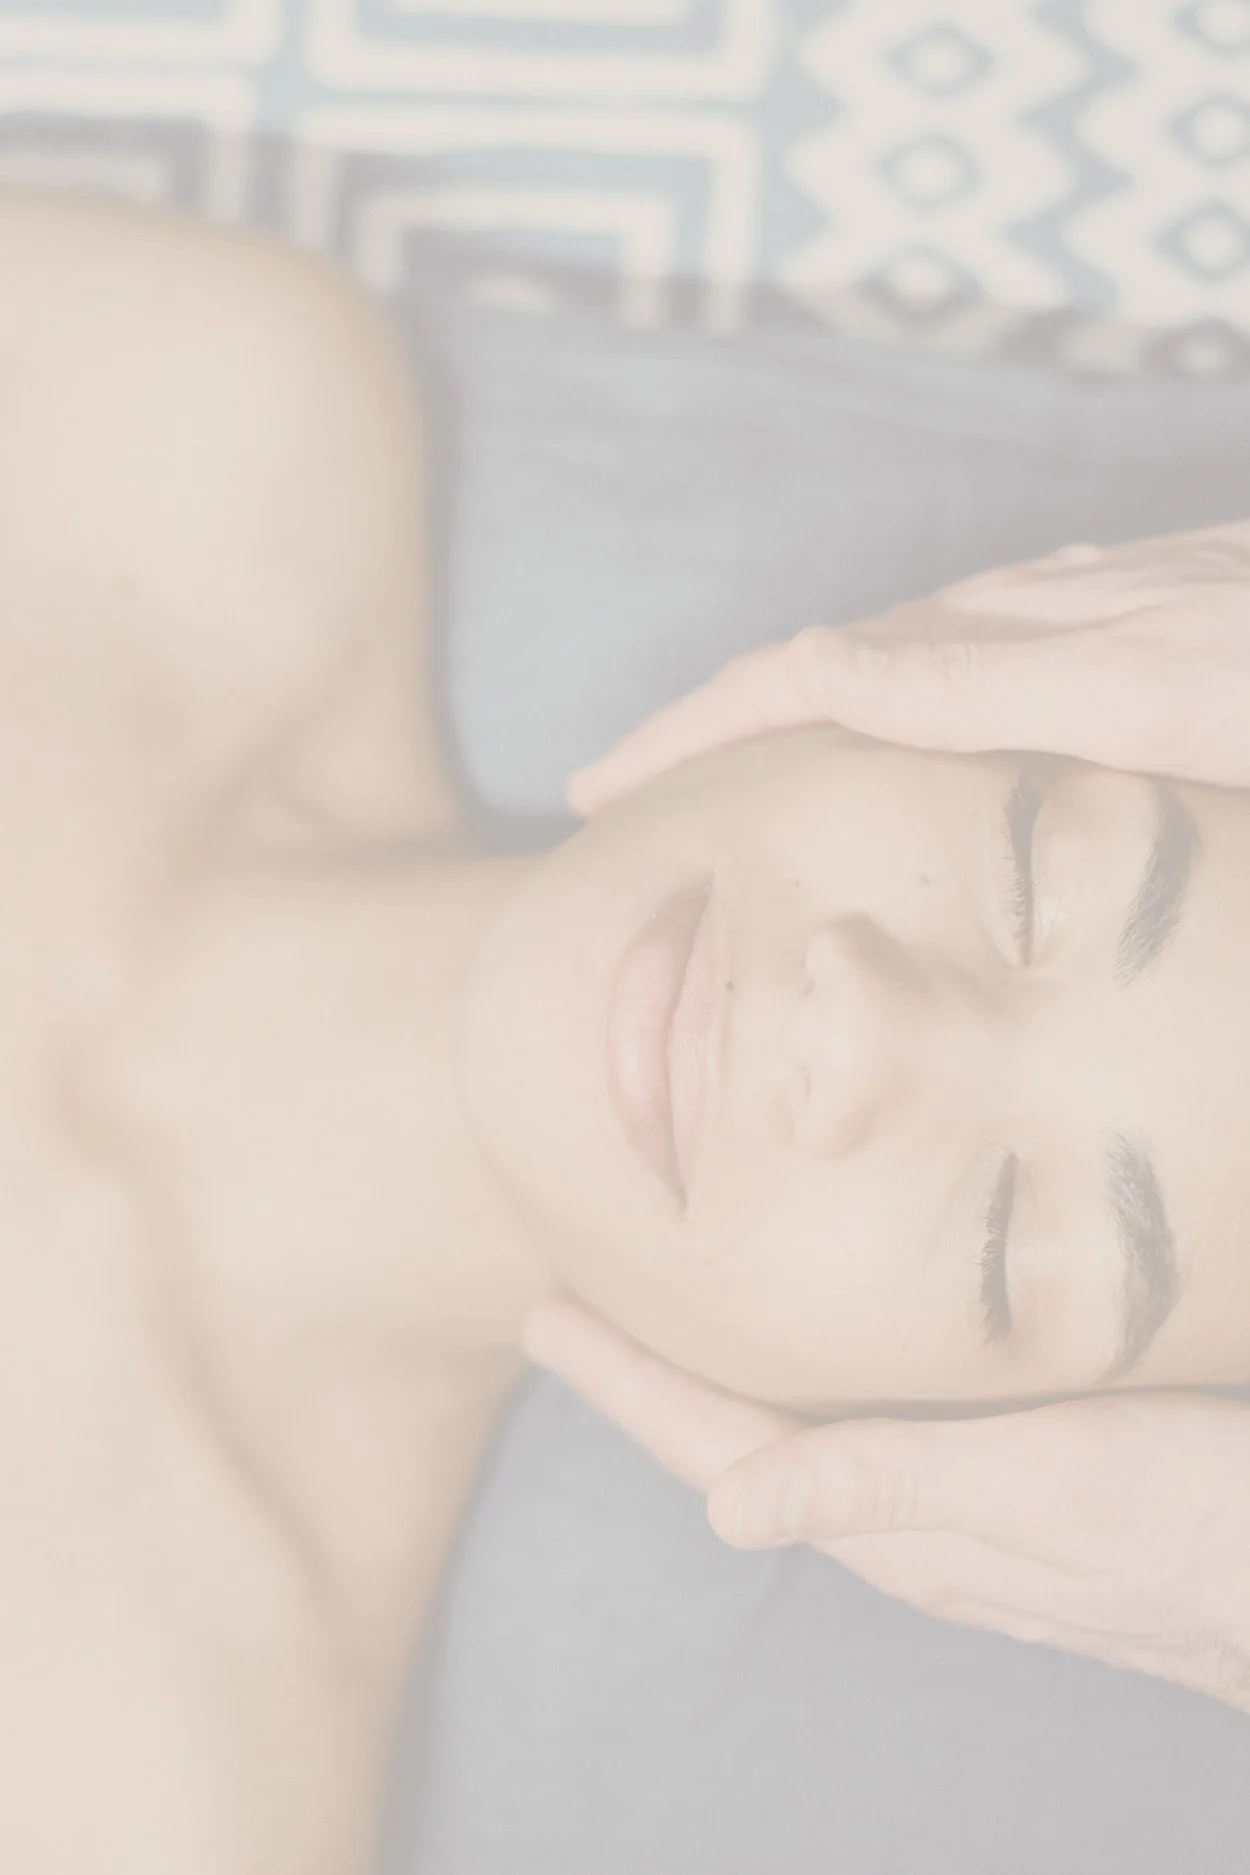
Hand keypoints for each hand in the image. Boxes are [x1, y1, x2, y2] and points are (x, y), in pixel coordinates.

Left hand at [524, 1298, 1249, 1716]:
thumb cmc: (1190, 1526)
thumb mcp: (1041, 1487)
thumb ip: (891, 1486)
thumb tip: (724, 1512)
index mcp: (891, 1521)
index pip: (716, 1444)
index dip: (625, 1382)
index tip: (544, 1316)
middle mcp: (901, 1518)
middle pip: (734, 1438)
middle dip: (647, 1375)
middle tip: (573, 1302)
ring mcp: (951, 1505)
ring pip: (794, 1431)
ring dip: (715, 1376)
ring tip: (659, 1318)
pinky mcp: (1002, 1481)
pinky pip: (861, 1427)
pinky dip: (804, 1377)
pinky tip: (816, 1350)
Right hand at [567, 523, 1249, 810]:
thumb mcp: (1129, 692)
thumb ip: (971, 680)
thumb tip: (807, 668)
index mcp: (1001, 644)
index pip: (801, 679)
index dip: (690, 732)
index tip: (599, 791)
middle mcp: (1019, 622)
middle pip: (824, 666)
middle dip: (709, 724)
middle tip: (620, 789)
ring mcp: (1065, 619)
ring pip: (887, 664)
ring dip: (783, 715)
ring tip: (716, 770)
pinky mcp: (1111, 631)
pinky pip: (956, 665)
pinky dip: (880, 705)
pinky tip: (890, 730)